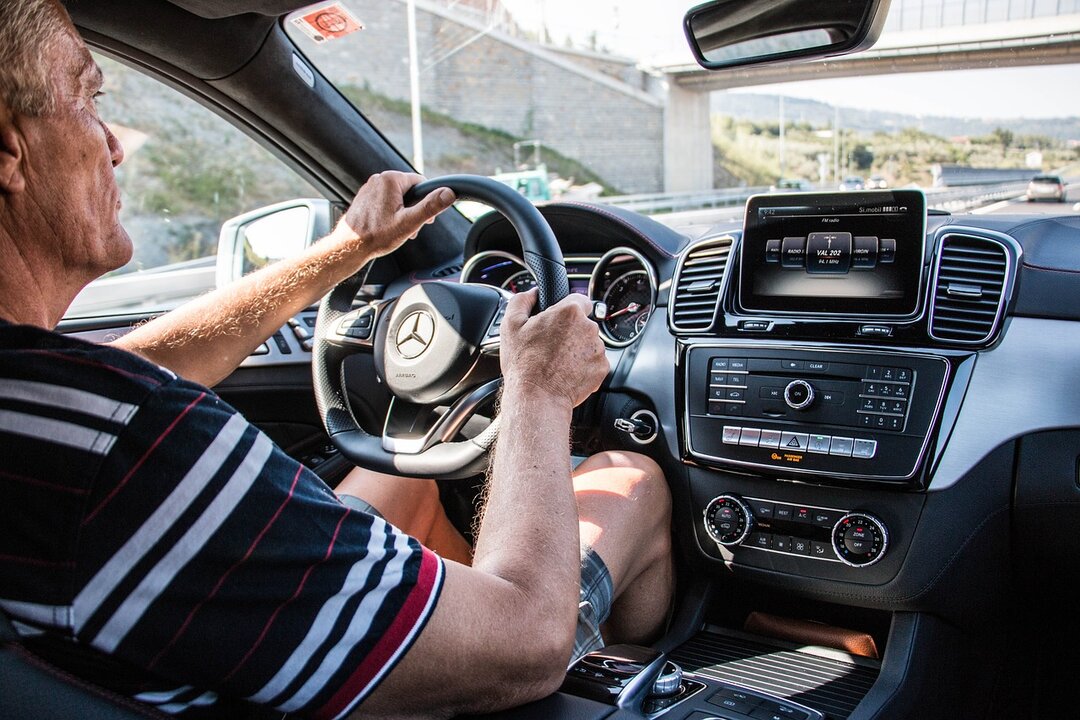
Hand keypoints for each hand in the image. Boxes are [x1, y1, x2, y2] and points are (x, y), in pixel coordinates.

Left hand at [331, 171, 455, 257]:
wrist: (349, 246)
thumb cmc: (376, 235)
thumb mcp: (409, 222)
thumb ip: (430, 206)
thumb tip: (448, 193)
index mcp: (391, 179)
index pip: (421, 183)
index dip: (427, 202)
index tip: (425, 219)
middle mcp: (379, 179)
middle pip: (409, 190)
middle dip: (414, 209)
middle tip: (411, 228)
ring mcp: (370, 188)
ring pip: (398, 197)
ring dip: (403, 212)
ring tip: (398, 230)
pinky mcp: (365, 197)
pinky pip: (385, 201)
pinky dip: (391, 213)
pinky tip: (388, 227)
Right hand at [499, 290, 608, 410]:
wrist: (537, 398)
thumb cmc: (524, 365)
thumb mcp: (511, 325)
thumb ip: (522, 300)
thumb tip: (533, 293)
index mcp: (570, 312)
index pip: (579, 299)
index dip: (566, 309)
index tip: (558, 320)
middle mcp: (589, 328)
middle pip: (583, 322)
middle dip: (570, 331)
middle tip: (551, 345)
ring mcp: (598, 349)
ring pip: (589, 343)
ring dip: (577, 349)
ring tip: (557, 361)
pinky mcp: (602, 368)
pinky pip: (594, 361)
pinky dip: (583, 366)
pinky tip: (566, 372)